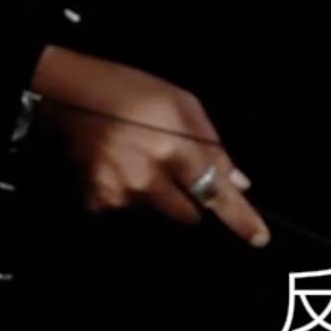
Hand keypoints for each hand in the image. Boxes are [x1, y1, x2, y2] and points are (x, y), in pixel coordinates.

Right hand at [33, 47, 271, 248]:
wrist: (70, 94)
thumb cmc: (133, 92)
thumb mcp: (183, 104)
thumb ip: (213, 146)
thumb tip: (237, 182)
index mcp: (174, 150)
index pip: (214, 193)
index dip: (240, 218)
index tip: (259, 238)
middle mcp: (147, 179)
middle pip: (187, 214)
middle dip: (190, 197)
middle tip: (174, 167)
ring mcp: (119, 194)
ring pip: (157, 210)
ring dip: (157, 193)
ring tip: (140, 157)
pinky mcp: (97, 202)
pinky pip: (127, 207)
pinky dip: (129, 192)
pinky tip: (120, 165)